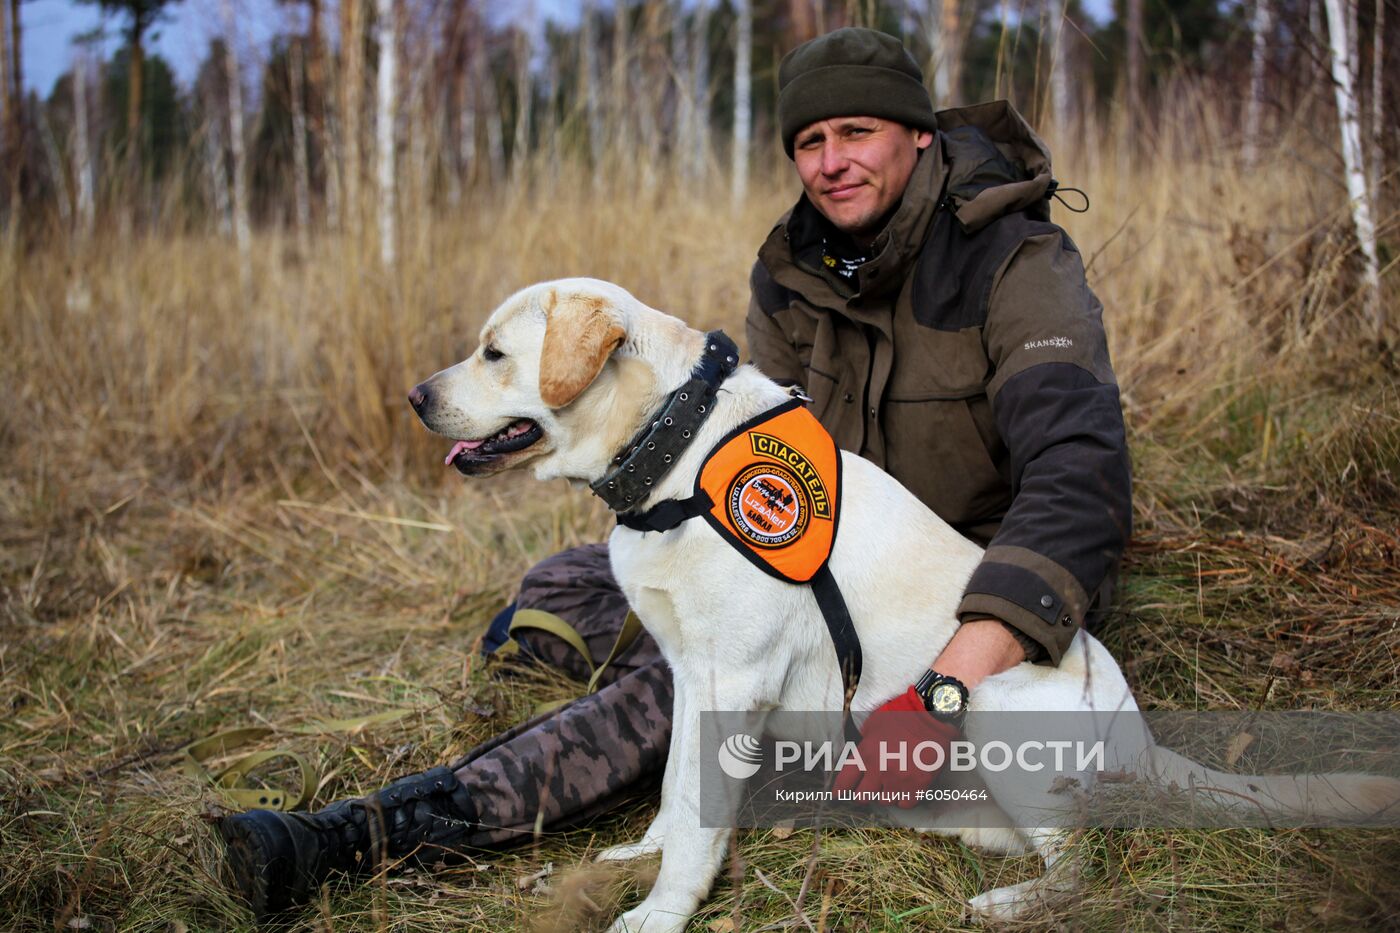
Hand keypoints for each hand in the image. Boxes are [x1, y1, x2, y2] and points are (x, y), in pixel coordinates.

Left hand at [834, 687, 959, 807]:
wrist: (932, 716)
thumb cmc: (902, 716)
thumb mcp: (873, 724)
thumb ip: (863, 743)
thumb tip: (858, 758)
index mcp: (866, 753)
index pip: (844, 782)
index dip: (839, 790)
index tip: (839, 794)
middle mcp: (880, 770)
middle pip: (862, 798)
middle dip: (864, 793)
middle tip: (869, 787)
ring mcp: (899, 780)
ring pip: (884, 801)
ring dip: (886, 794)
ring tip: (892, 781)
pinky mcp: (918, 786)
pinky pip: (905, 804)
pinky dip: (904, 798)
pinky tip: (906, 786)